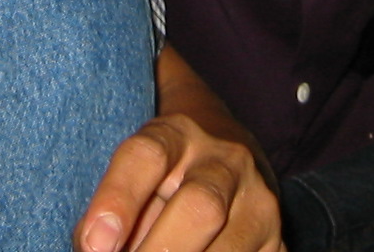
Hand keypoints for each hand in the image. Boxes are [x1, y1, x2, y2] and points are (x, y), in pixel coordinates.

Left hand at [76, 114, 283, 251]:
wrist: (228, 158)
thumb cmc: (161, 174)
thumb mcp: (134, 175)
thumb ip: (111, 212)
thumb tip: (97, 250)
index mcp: (177, 134)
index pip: (147, 157)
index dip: (118, 201)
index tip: (94, 245)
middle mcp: (226, 160)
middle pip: (200, 206)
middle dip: (161, 251)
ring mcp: (259, 202)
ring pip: (230, 248)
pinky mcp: (279, 241)